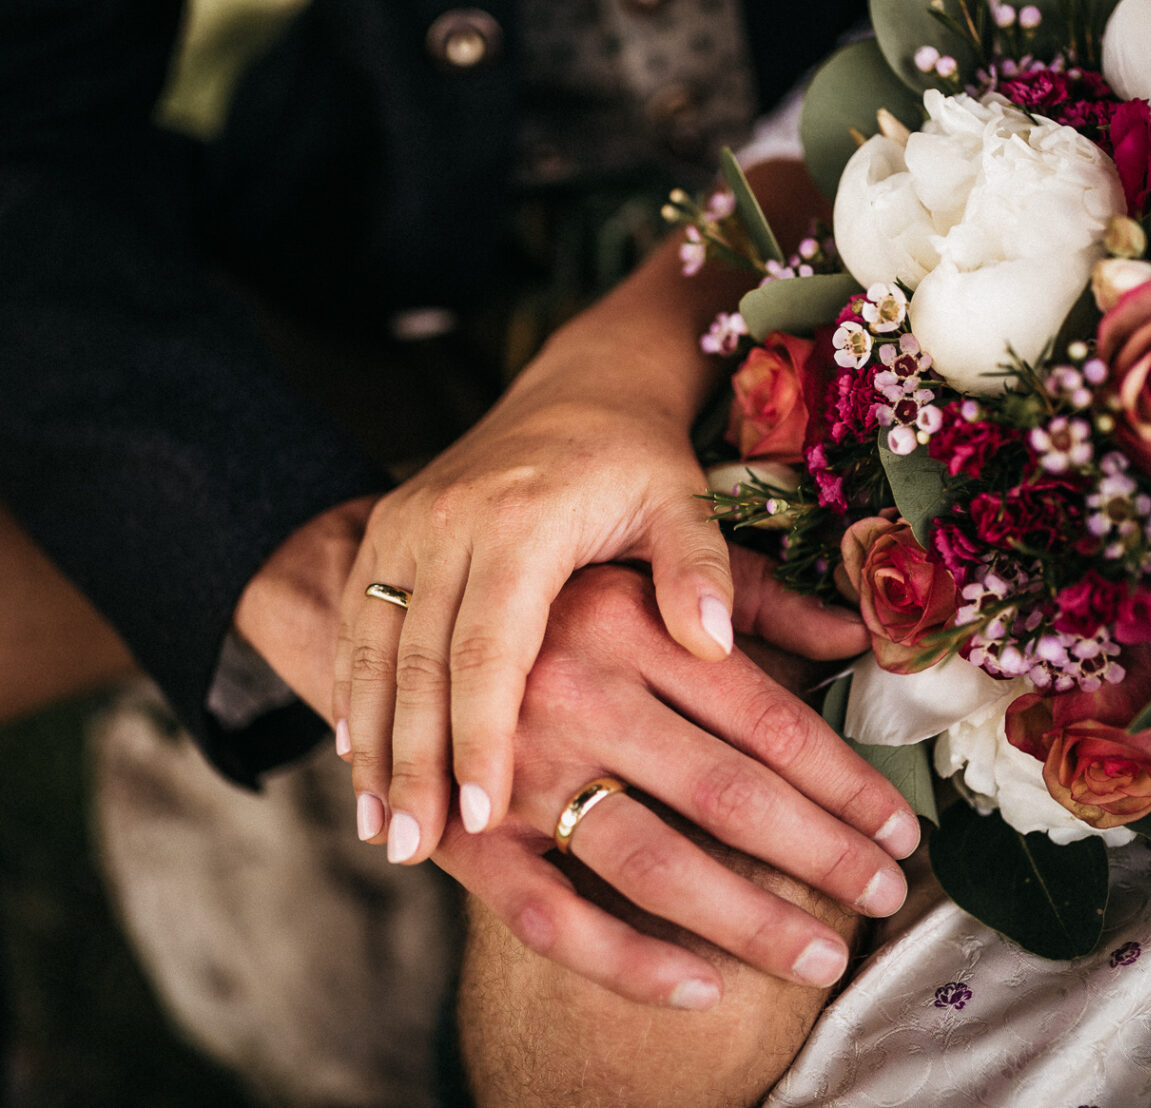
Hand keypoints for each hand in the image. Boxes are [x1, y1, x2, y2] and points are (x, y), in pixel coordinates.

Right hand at [335, 239, 758, 862]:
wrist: (578, 388)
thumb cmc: (637, 458)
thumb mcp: (682, 500)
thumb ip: (700, 569)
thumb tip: (713, 645)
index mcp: (522, 521)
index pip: (489, 646)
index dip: (479, 734)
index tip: (477, 814)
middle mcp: (448, 523)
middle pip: (418, 660)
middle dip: (411, 761)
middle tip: (407, 848)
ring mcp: (407, 526)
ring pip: (375, 648)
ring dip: (372, 741)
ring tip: (377, 828)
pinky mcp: (386, 531)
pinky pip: (360, 622)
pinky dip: (353, 692)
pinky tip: (354, 754)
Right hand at [430, 554, 917, 1008]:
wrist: (403, 592)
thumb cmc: (550, 573)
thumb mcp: (646, 545)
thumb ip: (751, 593)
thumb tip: (857, 631)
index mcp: (626, 617)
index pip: (764, 715)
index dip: (844, 779)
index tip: (900, 827)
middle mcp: (572, 688)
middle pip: (725, 792)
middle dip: (822, 855)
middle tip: (890, 896)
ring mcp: (515, 765)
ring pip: (650, 862)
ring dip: (747, 920)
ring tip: (822, 957)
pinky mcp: (467, 830)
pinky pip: (550, 918)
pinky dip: (625, 963)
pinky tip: (698, 990)